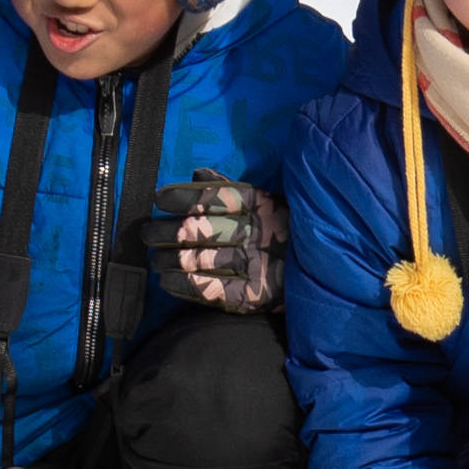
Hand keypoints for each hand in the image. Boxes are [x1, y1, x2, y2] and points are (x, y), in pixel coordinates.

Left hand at [160, 175, 283, 314]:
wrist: (322, 269)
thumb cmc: (284, 231)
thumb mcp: (264, 203)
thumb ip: (229, 189)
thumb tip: (195, 174)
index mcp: (262, 204)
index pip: (217, 198)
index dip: (185, 198)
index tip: (159, 199)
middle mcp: (259, 232)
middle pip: (203, 230)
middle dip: (168, 232)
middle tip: (146, 233)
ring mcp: (258, 264)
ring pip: (203, 260)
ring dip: (171, 260)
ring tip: (153, 259)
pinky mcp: (255, 294)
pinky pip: (213, 289)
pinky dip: (185, 286)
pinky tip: (167, 282)